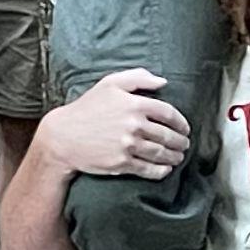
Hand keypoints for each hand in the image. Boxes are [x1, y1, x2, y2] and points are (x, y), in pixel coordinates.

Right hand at [41, 70, 192, 179]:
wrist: (63, 136)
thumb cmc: (87, 107)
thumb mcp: (109, 83)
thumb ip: (138, 77)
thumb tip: (163, 82)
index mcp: (135, 104)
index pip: (168, 113)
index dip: (181, 122)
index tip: (185, 128)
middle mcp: (134, 125)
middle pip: (167, 135)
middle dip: (180, 142)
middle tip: (184, 145)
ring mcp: (128, 145)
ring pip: (160, 153)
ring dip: (174, 157)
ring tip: (178, 157)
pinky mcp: (121, 163)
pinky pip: (148, 169)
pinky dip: (161, 171)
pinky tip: (166, 170)